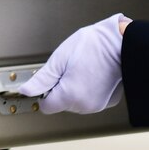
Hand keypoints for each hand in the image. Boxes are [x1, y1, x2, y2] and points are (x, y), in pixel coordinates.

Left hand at [9, 14, 129, 114]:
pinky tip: (93, 73)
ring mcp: (98, 105)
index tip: (50, 79)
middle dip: (60, 88)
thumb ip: (42, 79)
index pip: (46, 106)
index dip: (45, 92)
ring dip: (74, 88)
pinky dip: (88, 89)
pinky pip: (90, 98)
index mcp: (69, 96)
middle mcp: (84, 106)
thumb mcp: (60, 59)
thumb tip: (26, 91)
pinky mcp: (108, 102)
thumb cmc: (93, 46)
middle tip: (69, 67)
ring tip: (83, 68)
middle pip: (61, 104)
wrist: (122, 43)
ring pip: (75, 102)